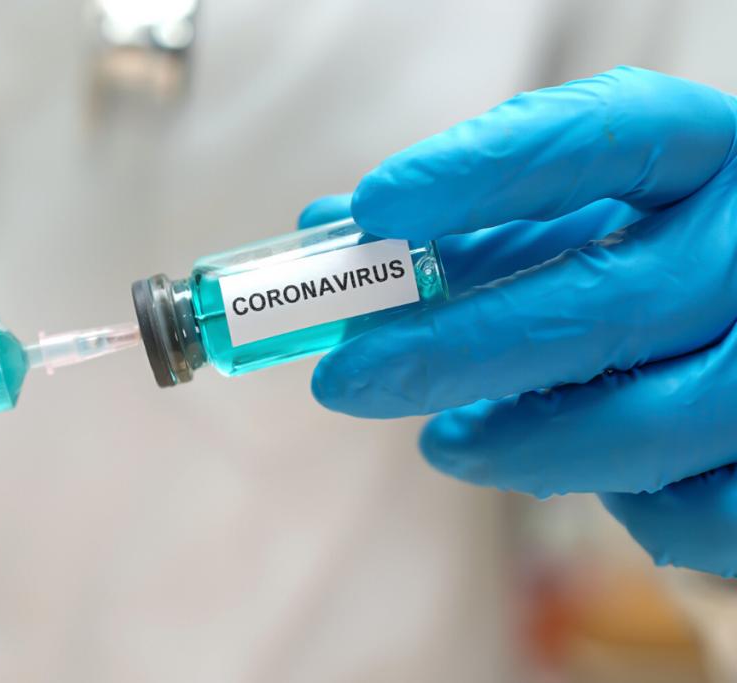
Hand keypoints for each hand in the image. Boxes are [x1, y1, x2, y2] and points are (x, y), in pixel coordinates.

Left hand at [304, 66, 736, 575]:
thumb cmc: (656, 269)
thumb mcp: (589, 226)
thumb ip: (475, 228)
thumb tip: (328, 225)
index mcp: (713, 161)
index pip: (607, 139)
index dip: (482, 168)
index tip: (372, 206)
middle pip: (601, 306)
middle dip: (451, 351)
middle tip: (342, 380)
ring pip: (642, 425)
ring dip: (514, 445)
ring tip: (439, 444)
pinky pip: (686, 509)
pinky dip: (610, 499)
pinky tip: (561, 471)